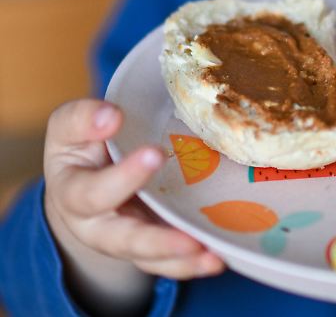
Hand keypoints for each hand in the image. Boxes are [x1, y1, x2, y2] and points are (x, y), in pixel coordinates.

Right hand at [44, 100, 223, 312]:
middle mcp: (98, 228)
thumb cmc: (82, 148)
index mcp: (73, 194)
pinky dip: (195, 263)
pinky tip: (220, 258)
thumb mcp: (71, 128)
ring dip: (184, 260)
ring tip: (213, 258)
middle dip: (158, 241)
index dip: (124, 176)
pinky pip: (172, 263)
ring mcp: (127, 242)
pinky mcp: (152, 249)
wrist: (84, 183)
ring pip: (152, 259)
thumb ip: (84, 119)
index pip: (94, 191)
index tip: (155, 153)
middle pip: (125, 240)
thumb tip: (111, 116)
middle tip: (190, 238)